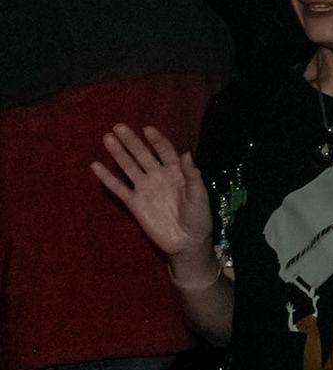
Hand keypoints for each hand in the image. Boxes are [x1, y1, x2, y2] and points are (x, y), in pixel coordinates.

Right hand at [92, 124, 213, 259]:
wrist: (186, 242)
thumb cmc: (198, 217)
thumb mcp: (199, 195)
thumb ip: (192, 175)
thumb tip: (187, 152)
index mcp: (176, 172)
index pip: (164, 151)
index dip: (157, 140)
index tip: (147, 129)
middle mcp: (158, 176)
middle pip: (143, 155)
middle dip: (132, 141)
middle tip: (119, 127)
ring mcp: (144, 188)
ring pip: (129, 167)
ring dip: (118, 153)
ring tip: (107, 138)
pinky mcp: (134, 203)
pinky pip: (118, 188)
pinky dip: (107, 178)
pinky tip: (95, 166)